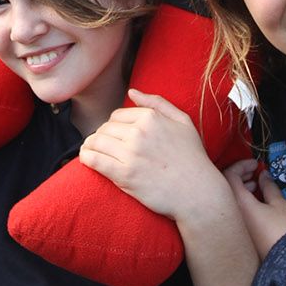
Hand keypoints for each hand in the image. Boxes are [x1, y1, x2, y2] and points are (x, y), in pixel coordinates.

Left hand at [77, 88, 229, 223]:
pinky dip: (86, 158)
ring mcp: (131, 154)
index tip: (115, 136)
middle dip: (101, 136)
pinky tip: (86, 159)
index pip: (117, 115)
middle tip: (103, 146)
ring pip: (96, 142)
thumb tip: (132, 92)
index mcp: (151, 118)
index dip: (114, 125)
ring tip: (90, 151)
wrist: (199, 193)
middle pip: (105, 128)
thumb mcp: (183, 122)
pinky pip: (94, 160)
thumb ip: (158, 103)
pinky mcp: (124, 175)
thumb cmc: (193, 158)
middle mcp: (139, 133)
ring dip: (90, 146)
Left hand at [223, 160, 285, 257]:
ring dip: (241, 188)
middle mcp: (231, 213)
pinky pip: (234, 210)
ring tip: (256, 185)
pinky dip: (242, 201)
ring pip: (229, 198)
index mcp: (238, 203)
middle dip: (240, 175)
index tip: (254, 163)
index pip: (229, 175)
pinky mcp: (239, 233)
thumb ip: (269, 186)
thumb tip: (263, 175)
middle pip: (226, 186)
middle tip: (254, 171)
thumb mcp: (279, 204)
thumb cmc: (284, 232)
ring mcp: (233, 225)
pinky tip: (255, 201)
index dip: (241, 165)